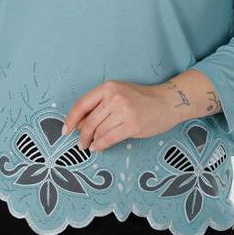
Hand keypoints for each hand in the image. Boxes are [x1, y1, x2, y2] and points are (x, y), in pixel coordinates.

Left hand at [61, 80, 175, 152]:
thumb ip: (100, 106)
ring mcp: (124, 111)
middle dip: (82, 135)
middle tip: (80, 144)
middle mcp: (114, 97)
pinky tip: (98, 147)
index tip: (65, 130)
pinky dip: (100, 145)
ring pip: (99, 131)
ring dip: (92, 141)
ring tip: (91, 145)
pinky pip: (109, 139)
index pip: (82, 104)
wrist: (167, 102)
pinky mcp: (132, 125)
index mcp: (109, 87)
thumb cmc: (141, 98)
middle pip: (90, 121)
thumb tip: (80, 124)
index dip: (71, 118)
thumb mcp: (118, 94)